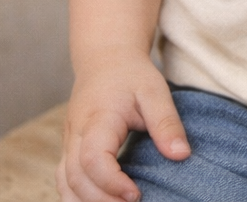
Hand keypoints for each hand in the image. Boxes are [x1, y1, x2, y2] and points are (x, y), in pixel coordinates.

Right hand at [57, 46, 189, 201]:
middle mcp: (76, 133)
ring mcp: (69, 142)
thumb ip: (166, 123)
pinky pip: (64, 179)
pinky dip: (78, 196)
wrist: (106, 58)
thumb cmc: (131, 74)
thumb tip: (182, 155)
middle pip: (75, 177)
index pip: (93, 159)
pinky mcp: (69, 148)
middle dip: (101, 200)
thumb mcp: (155, 91)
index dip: (111, 183)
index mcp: (97, 119)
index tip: (137, 194)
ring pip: (64, 183)